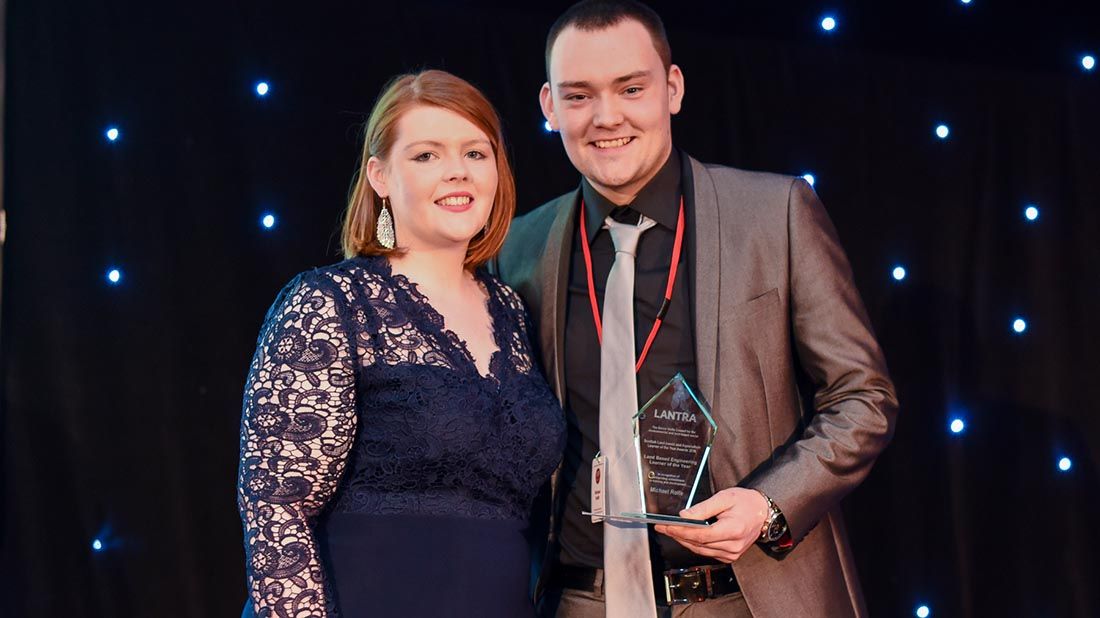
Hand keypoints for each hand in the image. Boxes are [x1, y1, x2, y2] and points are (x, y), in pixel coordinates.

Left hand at [653, 487, 768, 562]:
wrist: (763, 512)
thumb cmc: (746, 502)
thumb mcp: (724, 498)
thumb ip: (703, 508)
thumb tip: (684, 516)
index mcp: (733, 530)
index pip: (700, 535)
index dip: (680, 531)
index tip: (665, 525)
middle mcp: (733, 546)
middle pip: (698, 544)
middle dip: (677, 535)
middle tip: (662, 527)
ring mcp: (732, 553)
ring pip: (701, 550)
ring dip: (684, 540)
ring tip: (670, 531)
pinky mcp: (730, 556)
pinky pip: (707, 552)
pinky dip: (695, 545)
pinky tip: (685, 536)